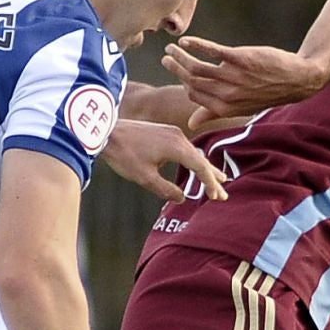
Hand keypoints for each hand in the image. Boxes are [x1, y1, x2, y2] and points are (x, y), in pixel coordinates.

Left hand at [101, 118, 227, 203]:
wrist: (105, 130)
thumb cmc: (124, 154)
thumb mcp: (144, 177)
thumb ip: (165, 189)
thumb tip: (182, 198)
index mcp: (177, 147)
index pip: (201, 168)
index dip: (210, 184)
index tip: (216, 198)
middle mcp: (178, 137)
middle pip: (202, 160)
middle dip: (214, 178)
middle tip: (224, 194)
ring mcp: (172, 132)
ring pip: (194, 153)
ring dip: (205, 168)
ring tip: (219, 179)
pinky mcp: (165, 132)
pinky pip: (186, 148)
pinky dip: (194, 160)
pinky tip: (196, 166)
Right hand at [163, 37, 329, 126]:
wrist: (297, 79)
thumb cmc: (268, 91)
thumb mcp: (241, 107)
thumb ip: (213, 112)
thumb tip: (193, 123)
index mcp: (225, 107)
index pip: (194, 94)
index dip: (182, 83)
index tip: (175, 70)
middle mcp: (227, 94)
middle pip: (192, 80)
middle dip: (175, 68)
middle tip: (166, 57)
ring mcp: (233, 77)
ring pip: (197, 67)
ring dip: (180, 56)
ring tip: (172, 48)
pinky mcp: (240, 59)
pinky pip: (211, 52)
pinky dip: (195, 46)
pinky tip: (186, 42)